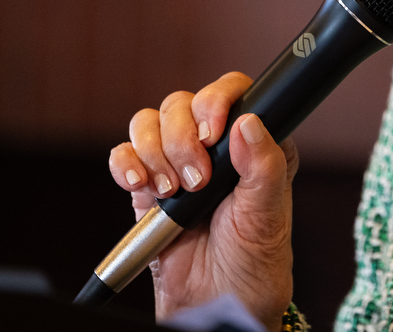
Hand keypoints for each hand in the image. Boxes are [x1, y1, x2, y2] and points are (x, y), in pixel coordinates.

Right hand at [108, 72, 296, 328]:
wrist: (216, 301)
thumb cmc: (252, 260)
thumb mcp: (268, 214)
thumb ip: (264, 166)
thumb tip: (250, 123)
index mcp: (253, 143)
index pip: (233, 91)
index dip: (217, 101)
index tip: (214, 132)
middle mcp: (214, 145)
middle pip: (182, 103)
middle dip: (182, 139)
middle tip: (197, 180)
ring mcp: (177, 162)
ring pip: (150, 122)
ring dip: (155, 153)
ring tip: (172, 192)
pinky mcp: (147, 185)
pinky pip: (124, 155)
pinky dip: (126, 164)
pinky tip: (140, 186)